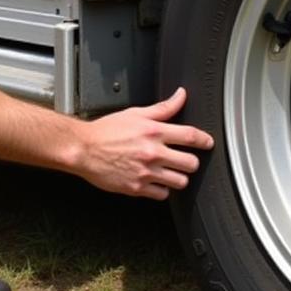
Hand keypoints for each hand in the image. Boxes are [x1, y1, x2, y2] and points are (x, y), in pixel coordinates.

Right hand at [81, 87, 213, 198]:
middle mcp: (152, 152)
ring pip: (180, 181)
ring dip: (179, 177)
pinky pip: (162, 194)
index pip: (190, 136)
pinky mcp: (137, 188)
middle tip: (186, 160)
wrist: (82, 149)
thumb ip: (162, 108)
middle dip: (192, 162)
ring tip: (172, 172)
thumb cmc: (106, 131)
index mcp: (154, 132)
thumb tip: (181, 95)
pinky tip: (157, 182)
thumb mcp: (136, 114)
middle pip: (190, 163)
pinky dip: (163, 190)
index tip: (208, 143)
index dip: (204, 140)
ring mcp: (145, 172)